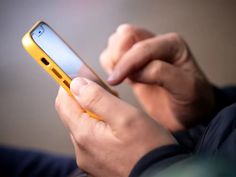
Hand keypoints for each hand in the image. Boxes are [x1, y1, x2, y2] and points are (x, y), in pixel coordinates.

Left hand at [55, 77, 175, 176]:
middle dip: (85, 97)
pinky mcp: (97, 161)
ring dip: (93, 111)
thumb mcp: (125, 116)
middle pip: (72, 112)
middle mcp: (82, 148)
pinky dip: (98, 125)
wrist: (162, 174)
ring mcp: (89, 157)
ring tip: (115, 109)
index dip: (68, 83)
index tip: (78, 73)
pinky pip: (90, 137)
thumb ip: (97, 98)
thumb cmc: (148, 147)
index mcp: (85, 135)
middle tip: (106, 92)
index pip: (63, 101)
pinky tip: (115, 125)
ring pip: (82, 124)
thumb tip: (76, 84)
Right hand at [100, 24, 214, 130]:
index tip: (115, 81)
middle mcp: (156, 44)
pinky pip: (114, 54)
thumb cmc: (192, 101)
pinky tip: (117, 78)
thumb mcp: (186, 88)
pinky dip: (109, 64)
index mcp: (172, 44)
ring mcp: (144, 53)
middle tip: (118, 77)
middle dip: (118, 55)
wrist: (189, 114)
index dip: (126, 62)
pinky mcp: (134, 65)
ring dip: (112, 58)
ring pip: (117, 41)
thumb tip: (135, 71)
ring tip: (118, 78)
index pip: (142, 46)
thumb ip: (161, 73)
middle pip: (125, 35)